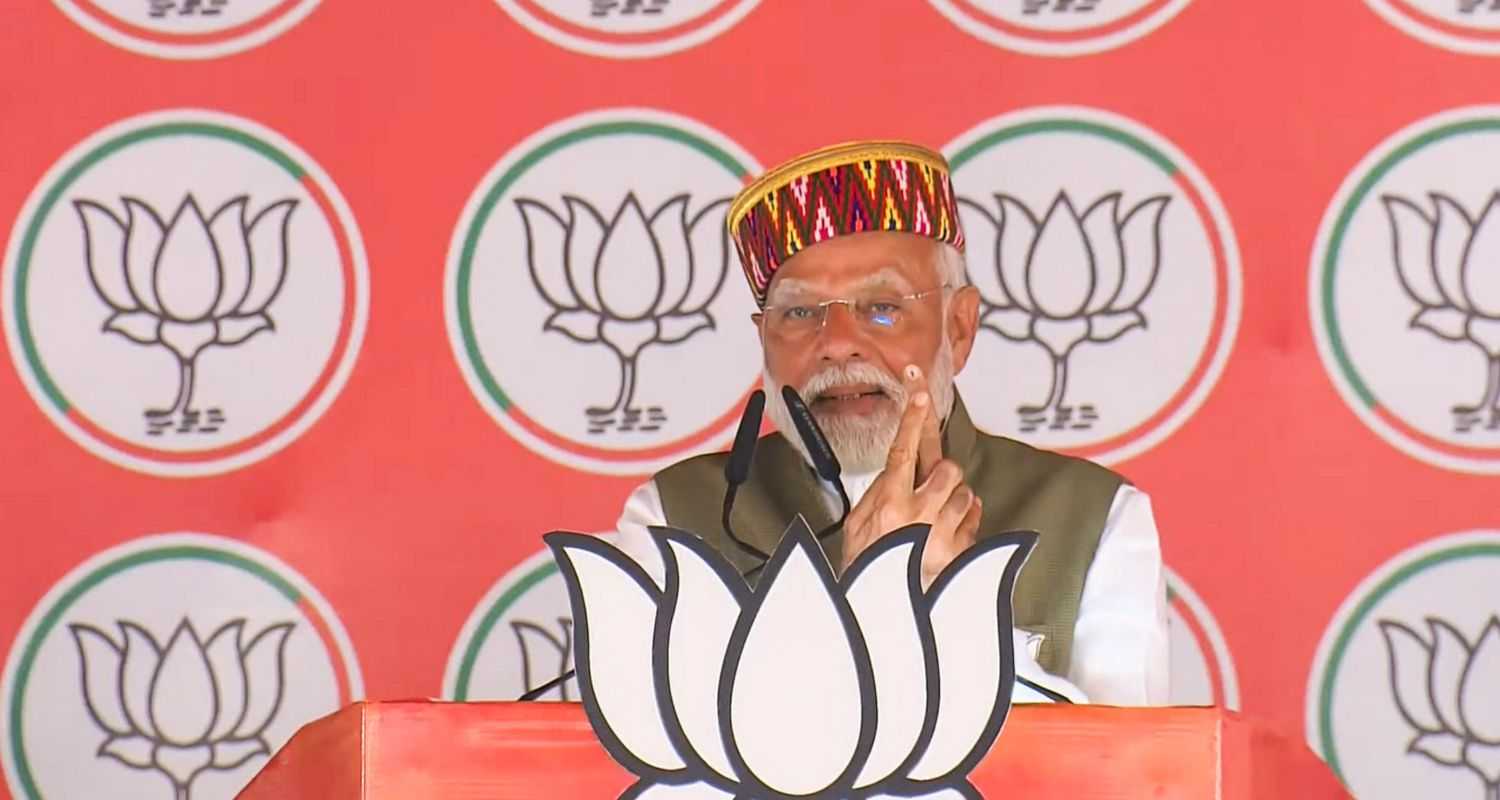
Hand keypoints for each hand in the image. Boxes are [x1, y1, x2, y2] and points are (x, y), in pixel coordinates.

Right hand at [840, 365, 980, 587]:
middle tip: (929, 490)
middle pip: (947, 469)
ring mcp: (944, 537)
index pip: (903, 451)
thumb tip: (897, 471)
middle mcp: (918, 519)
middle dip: (942, 475)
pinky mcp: (962, 554)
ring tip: (933, 521)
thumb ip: (877, 494)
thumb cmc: (867, 568)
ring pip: (966, 493)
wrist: (881, 614)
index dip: (912, 419)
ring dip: (953, 500)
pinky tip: (944, 534)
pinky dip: (964, 520)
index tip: (919, 393)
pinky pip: (976, 518)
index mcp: (888, 507)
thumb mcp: (857, 528)